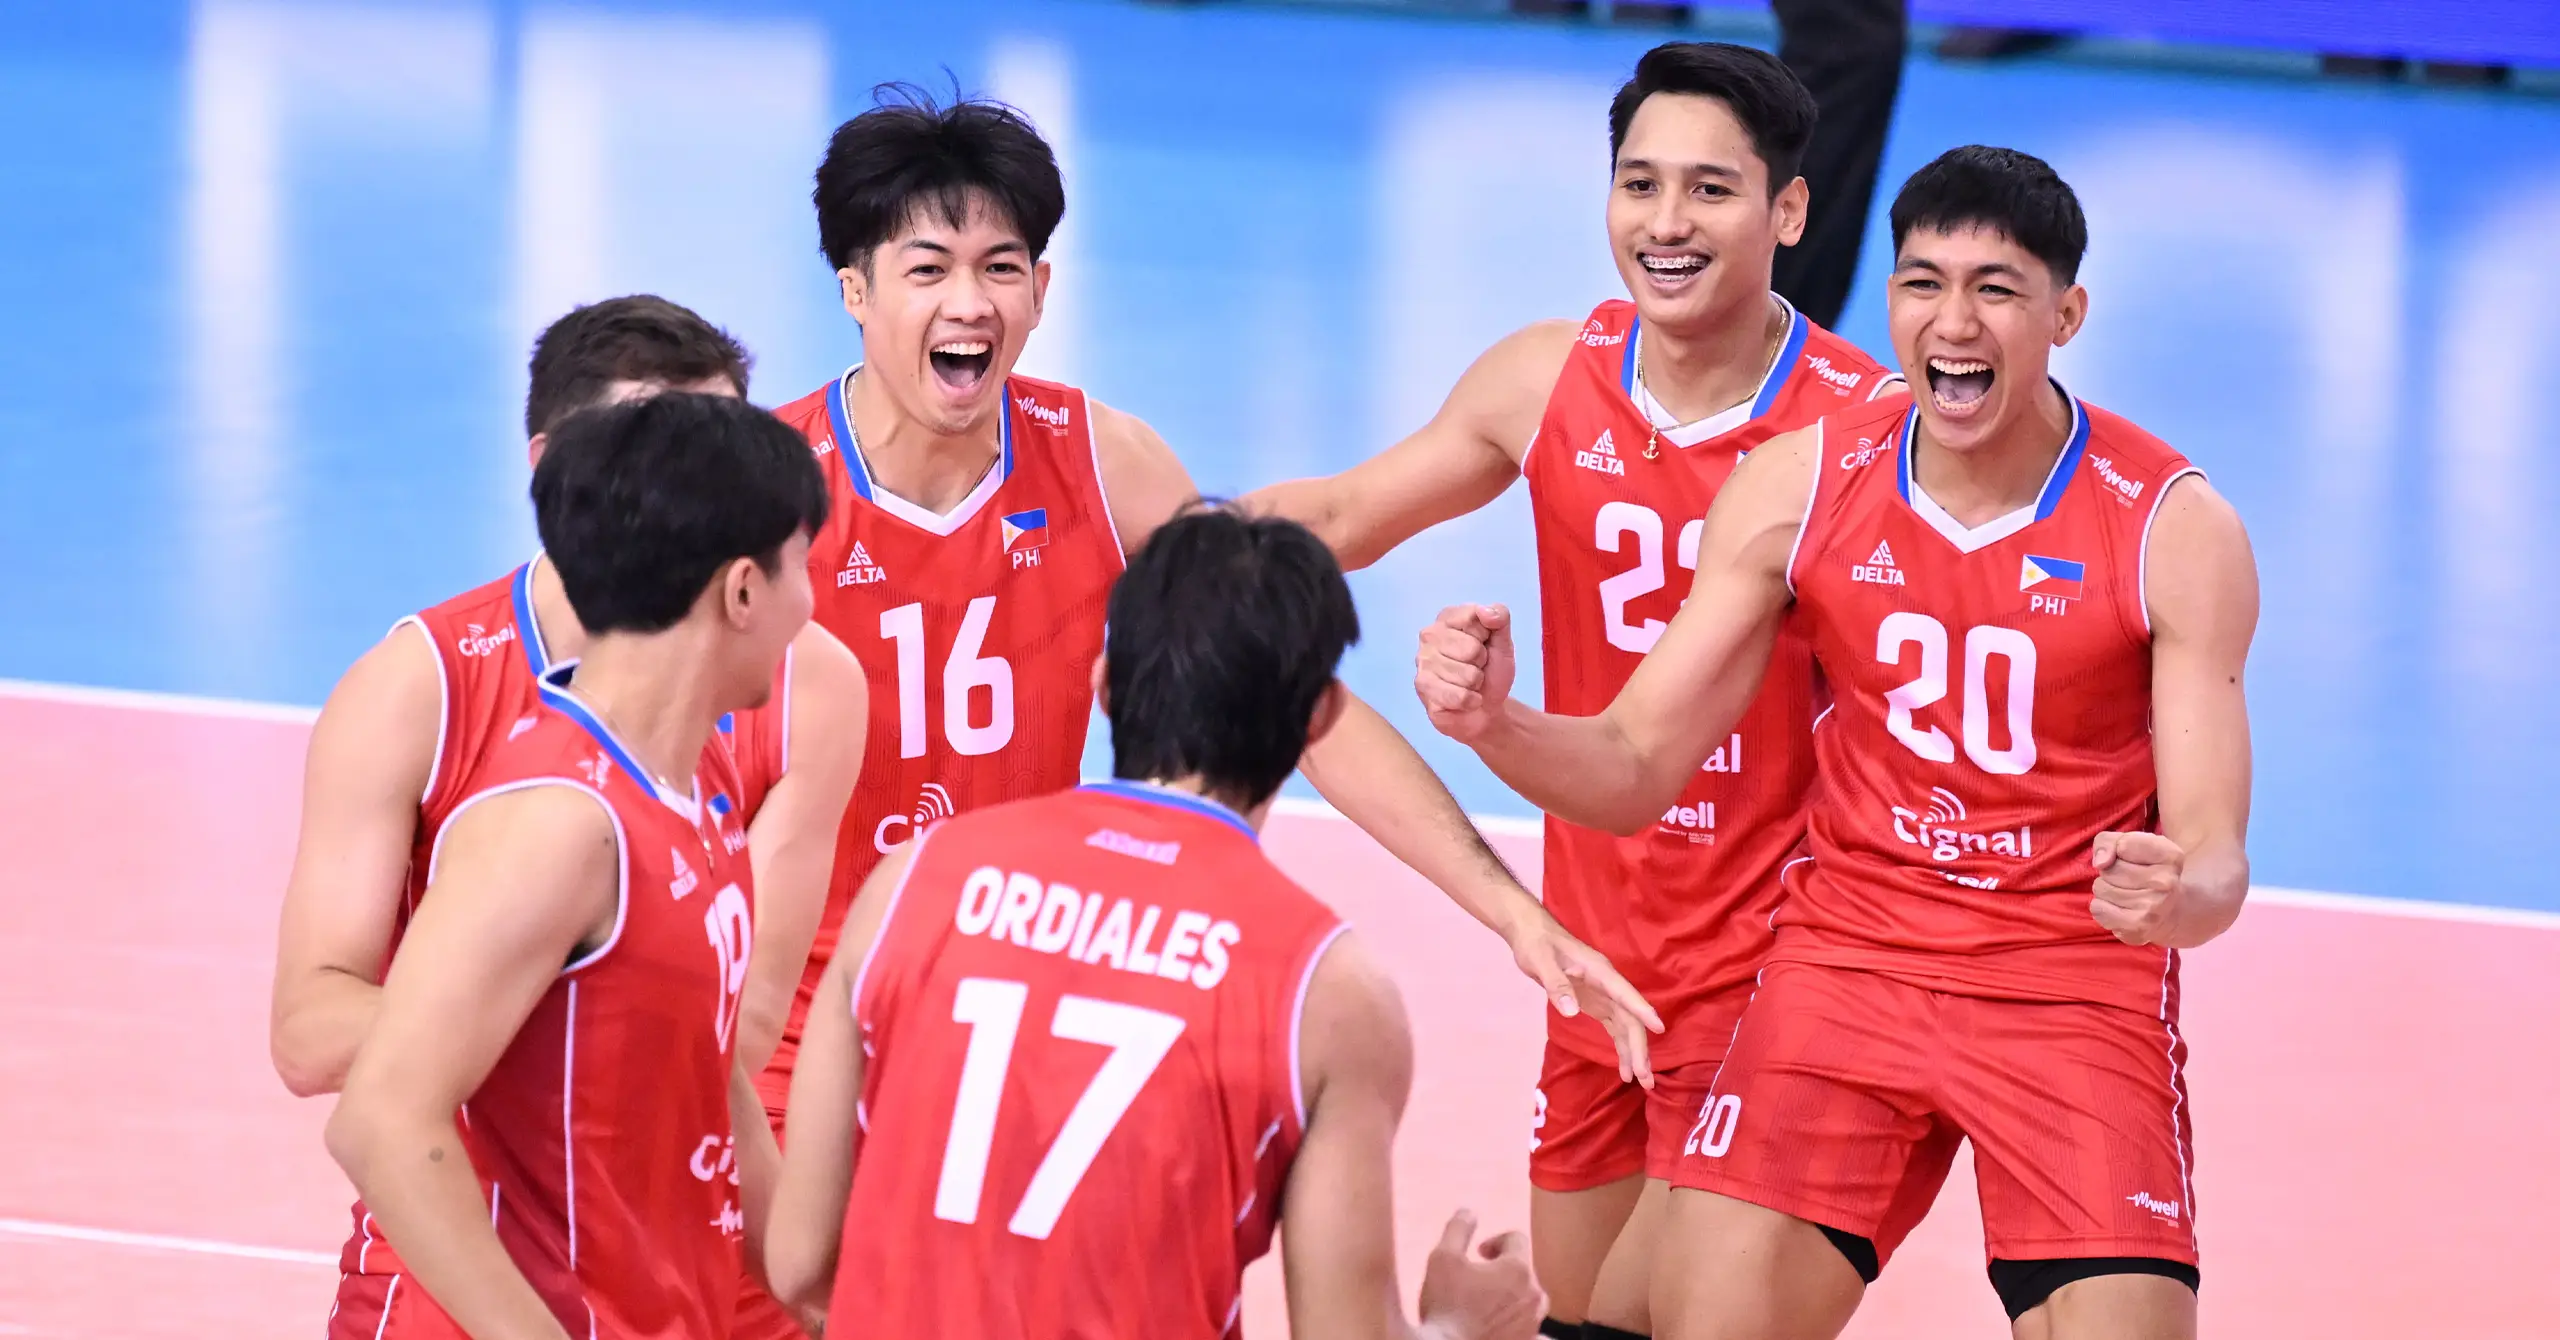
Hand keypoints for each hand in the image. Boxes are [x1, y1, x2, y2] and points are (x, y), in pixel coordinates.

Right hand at [1415, 604, 1515, 743]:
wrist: (1486, 709)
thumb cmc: (1491, 670)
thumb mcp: (1503, 641)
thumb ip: (1500, 617)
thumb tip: (1486, 612)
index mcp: (1448, 618)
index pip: (1474, 618)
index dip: (1487, 636)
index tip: (1483, 644)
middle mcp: (1429, 635)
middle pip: (1471, 648)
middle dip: (1481, 663)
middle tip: (1476, 668)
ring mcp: (1423, 662)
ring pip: (1467, 675)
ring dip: (1476, 684)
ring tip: (1469, 684)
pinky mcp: (1423, 688)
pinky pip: (1460, 696)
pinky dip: (1471, 701)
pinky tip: (1465, 699)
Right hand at [1417, 1209, 1543, 1339]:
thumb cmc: (1445, 1307)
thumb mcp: (1442, 1258)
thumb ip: (1459, 1228)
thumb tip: (1470, 1211)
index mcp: (1518, 1270)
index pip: (1516, 1238)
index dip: (1495, 1240)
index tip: (1477, 1253)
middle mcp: (1534, 1295)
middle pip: (1523, 1269)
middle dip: (1501, 1268)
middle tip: (1474, 1279)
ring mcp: (1534, 1323)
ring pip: (1527, 1298)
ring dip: (1508, 1294)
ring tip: (1482, 1303)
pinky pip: (1526, 1324)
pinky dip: (1512, 1320)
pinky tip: (1490, 1324)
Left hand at [1504, 914, 1661, 1088]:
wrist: (1530, 933)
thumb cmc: (1536, 944)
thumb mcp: (1541, 962)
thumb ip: (1556, 985)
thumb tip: (1571, 1011)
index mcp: (1600, 972)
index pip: (1626, 994)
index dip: (1643, 1011)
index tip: (1660, 1029)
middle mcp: (1608, 985)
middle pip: (1630, 1018)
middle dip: (1639, 1047)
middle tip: (1645, 1078)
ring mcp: (1604, 995)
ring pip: (1626, 1025)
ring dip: (1634, 1052)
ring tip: (1642, 1081)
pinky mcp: (1597, 1003)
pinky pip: (1615, 1027)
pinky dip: (1620, 1047)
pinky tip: (1624, 1068)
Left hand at [2090, 831, 2185, 944]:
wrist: (2169, 911)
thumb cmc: (2145, 870)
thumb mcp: (2130, 843)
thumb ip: (2108, 841)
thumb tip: (2100, 862)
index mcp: (2171, 856)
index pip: (2123, 845)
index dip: (2119, 849)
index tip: (2132, 857)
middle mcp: (2167, 883)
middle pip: (2109, 869)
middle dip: (2110, 872)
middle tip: (2129, 879)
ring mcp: (2153, 908)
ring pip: (2101, 889)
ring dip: (2106, 890)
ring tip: (2126, 893)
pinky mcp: (2137, 928)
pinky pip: (2098, 909)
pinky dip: (2102, 907)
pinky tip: (2120, 908)